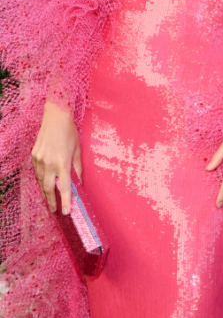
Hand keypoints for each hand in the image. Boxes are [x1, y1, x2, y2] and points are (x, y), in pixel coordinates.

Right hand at [32, 100, 80, 214]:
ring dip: (45, 190)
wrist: (55, 117)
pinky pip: (37, 171)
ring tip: (49, 199)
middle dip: (51, 200)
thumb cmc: (70, 132)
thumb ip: (78, 167)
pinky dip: (41, 178)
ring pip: (40, 180)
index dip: (64, 201)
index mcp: (62, 163)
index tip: (65, 212)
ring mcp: (39, 159)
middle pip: (48, 188)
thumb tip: (80, 181)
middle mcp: (49, 163)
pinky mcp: (34, 155)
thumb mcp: (78, 150)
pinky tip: (44, 182)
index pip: (63, 187)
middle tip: (54, 210)